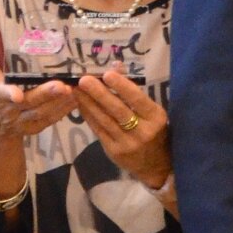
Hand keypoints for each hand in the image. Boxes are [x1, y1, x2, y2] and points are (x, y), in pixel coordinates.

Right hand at [0, 43, 74, 197]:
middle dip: (45, 95)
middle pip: (30, 103)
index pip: (2, 95)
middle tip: (62, 86)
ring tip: (73, 89)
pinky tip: (75, 99)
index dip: (10, 95)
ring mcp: (23, 122)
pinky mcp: (34, 128)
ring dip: (59, 103)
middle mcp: (10, 111)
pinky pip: (49, 120)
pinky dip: (63, 111)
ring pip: (43, 113)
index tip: (17, 96)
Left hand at [73, 70, 173, 193]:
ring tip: (77, 90)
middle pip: (118, 110)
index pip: (137, 99)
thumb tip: (114, 66)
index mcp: (155, 118)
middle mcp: (143, 131)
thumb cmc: (155, 132)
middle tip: (84, 80)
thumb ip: (133, 93)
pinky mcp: (114, 152)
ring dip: (89, 104)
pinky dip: (89, 116)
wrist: (156, 166)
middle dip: (99, 93)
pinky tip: (81, 105)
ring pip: (105, 120)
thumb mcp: (152, 113)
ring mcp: (127, 143)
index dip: (122, 86)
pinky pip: (99, 130)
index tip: (107, 74)